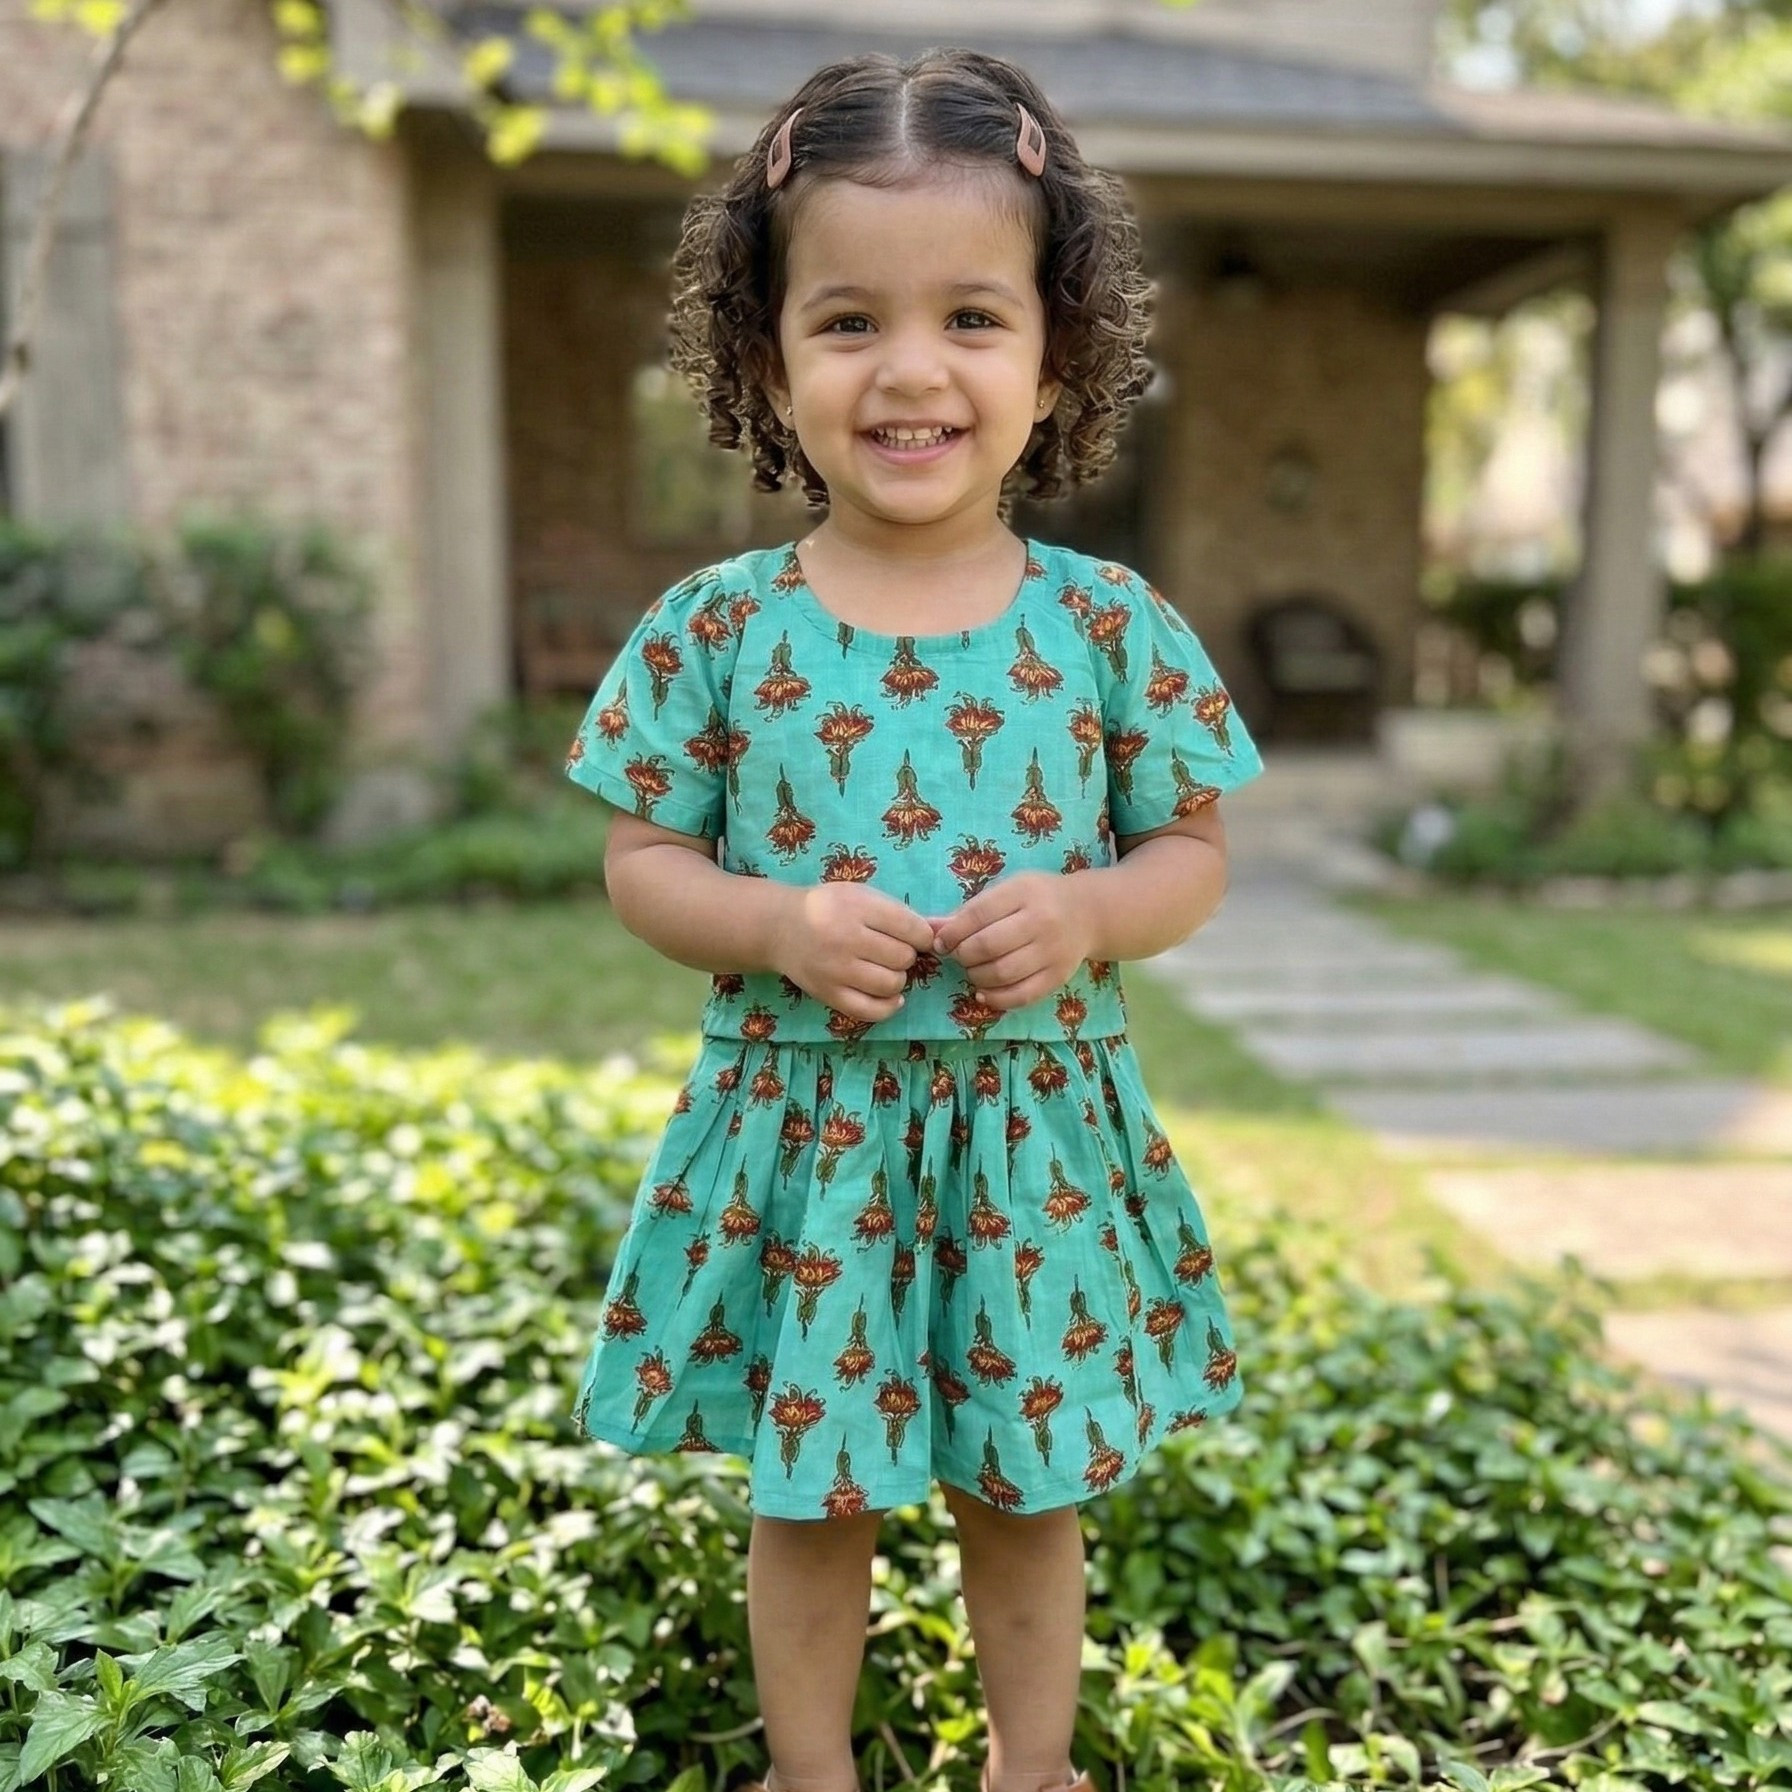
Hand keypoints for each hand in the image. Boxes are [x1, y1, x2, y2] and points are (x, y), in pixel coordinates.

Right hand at [769, 883, 936, 1022]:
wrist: (781, 927)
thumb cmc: (829, 907)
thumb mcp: (862, 896)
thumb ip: (900, 913)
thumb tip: (943, 931)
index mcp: (857, 907)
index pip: (912, 928)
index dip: (922, 935)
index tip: (913, 936)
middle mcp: (846, 939)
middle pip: (904, 957)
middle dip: (906, 955)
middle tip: (890, 950)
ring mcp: (837, 970)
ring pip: (892, 984)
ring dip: (897, 978)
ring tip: (884, 968)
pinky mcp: (829, 994)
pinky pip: (871, 1011)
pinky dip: (889, 1006)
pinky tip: (890, 995)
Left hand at [929, 870, 1093, 1010]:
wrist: (1087, 914)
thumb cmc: (1038, 898)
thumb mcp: (1008, 891)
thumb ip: (970, 910)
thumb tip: (929, 927)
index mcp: (1024, 893)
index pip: (979, 914)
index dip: (953, 932)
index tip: (941, 942)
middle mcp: (1041, 922)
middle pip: (988, 946)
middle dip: (962, 955)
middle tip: (957, 956)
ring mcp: (1052, 952)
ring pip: (1002, 973)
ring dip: (976, 976)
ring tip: (972, 970)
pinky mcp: (1057, 977)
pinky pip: (1021, 995)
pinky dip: (996, 998)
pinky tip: (983, 992)